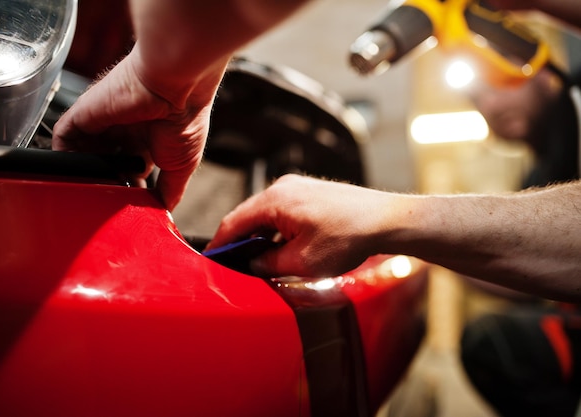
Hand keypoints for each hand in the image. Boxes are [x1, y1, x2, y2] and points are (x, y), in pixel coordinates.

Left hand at [52, 48, 222, 209]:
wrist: (175, 87)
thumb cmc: (185, 118)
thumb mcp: (183, 164)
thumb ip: (172, 189)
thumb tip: (166, 211)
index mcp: (148, 137)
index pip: (130, 167)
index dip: (129, 186)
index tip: (132, 203)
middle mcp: (123, 128)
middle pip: (105, 161)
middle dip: (107, 182)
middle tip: (111, 200)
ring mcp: (103, 121)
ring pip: (82, 152)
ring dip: (84, 172)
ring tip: (90, 191)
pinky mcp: (85, 114)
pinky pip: (63, 138)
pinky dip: (62, 157)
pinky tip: (70, 174)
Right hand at [208, 174, 391, 276]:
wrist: (386, 220)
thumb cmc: (349, 236)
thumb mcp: (302, 262)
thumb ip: (269, 264)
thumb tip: (254, 264)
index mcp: (275, 200)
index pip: (234, 222)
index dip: (220, 244)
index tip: (211, 260)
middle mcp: (283, 187)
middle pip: (249, 216)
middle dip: (241, 241)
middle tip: (235, 265)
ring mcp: (299, 187)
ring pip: (266, 214)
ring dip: (262, 236)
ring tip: (264, 261)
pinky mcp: (311, 192)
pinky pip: (283, 211)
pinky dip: (277, 229)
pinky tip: (285, 248)